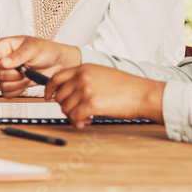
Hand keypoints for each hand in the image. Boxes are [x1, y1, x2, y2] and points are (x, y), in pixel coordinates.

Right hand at [0, 36, 80, 96]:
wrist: (58, 64)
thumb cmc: (47, 50)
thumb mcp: (34, 48)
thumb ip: (18, 55)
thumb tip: (4, 63)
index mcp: (5, 47)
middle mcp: (3, 60)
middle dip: (13, 74)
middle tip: (25, 67)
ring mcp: (7, 73)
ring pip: (2, 85)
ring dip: (18, 82)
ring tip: (28, 73)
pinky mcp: (12, 84)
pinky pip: (8, 93)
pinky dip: (19, 90)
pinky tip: (27, 81)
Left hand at [44, 65, 165, 128]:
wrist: (143, 94)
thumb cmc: (127, 87)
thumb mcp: (102, 74)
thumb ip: (85, 79)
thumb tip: (71, 92)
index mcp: (84, 68)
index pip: (57, 77)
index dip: (49, 89)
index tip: (48, 96)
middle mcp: (82, 77)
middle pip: (60, 96)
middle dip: (66, 107)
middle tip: (77, 112)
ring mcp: (86, 90)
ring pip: (66, 108)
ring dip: (73, 116)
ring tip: (85, 118)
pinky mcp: (91, 104)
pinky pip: (74, 117)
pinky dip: (77, 123)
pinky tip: (86, 123)